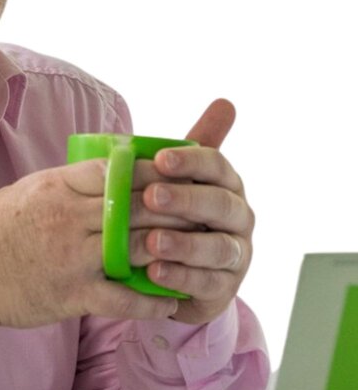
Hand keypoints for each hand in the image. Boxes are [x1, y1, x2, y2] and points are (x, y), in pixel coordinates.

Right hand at [0, 158, 192, 332]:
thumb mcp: (27, 191)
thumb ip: (69, 185)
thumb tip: (109, 172)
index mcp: (58, 186)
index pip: (120, 170)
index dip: (158, 171)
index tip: (183, 173)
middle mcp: (69, 217)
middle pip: (139, 206)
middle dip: (178, 208)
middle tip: (207, 213)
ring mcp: (72, 256)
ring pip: (139, 247)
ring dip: (174, 251)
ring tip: (199, 254)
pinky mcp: (71, 294)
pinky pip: (123, 298)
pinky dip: (152, 302)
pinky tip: (171, 302)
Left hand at [142, 99, 253, 324]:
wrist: (177, 266)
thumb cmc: (176, 212)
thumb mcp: (178, 178)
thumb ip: (191, 145)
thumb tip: (226, 102)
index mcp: (225, 184)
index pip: (216, 165)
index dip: (190, 161)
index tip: (159, 159)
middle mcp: (237, 217)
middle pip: (220, 204)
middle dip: (186, 200)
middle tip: (151, 197)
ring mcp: (235, 254)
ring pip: (218, 247)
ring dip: (184, 245)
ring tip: (152, 242)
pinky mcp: (224, 287)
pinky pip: (208, 283)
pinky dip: (181, 278)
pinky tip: (155, 272)